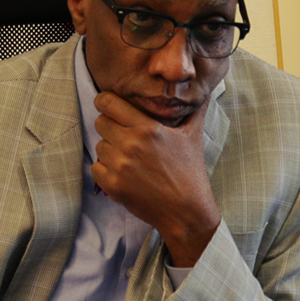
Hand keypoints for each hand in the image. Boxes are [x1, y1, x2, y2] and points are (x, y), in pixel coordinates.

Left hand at [92, 92, 221, 266]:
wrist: (185, 210)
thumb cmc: (190, 172)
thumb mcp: (193, 136)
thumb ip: (195, 110)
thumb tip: (203, 90)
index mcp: (147, 128)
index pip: (108, 103)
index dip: (105, 101)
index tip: (109, 105)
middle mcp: (130, 144)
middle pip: (100, 122)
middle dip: (110, 126)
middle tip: (124, 135)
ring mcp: (119, 165)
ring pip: (99, 146)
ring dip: (110, 150)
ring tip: (130, 158)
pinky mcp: (112, 184)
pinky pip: (96, 167)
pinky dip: (106, 170)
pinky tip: (124, 174)